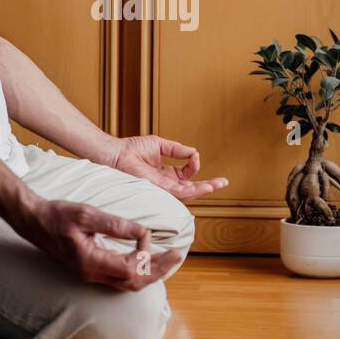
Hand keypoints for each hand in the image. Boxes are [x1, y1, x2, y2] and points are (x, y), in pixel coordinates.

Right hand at [12, 198, 183, 290]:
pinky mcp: (91, 270)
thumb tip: (143, 231)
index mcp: (91, 262)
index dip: (145, 254)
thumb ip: (115, 224)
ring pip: (128, 283)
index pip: (129, 268)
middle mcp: (92, 274)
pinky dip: (138, 271)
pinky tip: (146, 259)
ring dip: (150, 272)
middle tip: (177, 255)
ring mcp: (91, 274)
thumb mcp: (86, 214)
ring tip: (168, 259)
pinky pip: (120, 278)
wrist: (34, 221)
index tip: (145, 232)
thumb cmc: (56, 215)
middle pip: (134, 282)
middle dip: (159, 270)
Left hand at [103, 135, 228, 200]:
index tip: (194, 156)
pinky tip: (203, 187)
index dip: (194, 166)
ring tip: (216, 186)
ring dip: (203, 190)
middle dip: (208, 186)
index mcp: (166, 173)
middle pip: (191, 188)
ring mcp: (162, 188)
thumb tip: (194, 152)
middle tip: (223, 182)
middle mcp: (165, 183)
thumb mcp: (160, 145)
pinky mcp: (158, 189)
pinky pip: (178, 192)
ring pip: (187, 193)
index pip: (187, 175)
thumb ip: (178, 150)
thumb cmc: (132, 148)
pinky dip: (191, 190)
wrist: (116, 153)